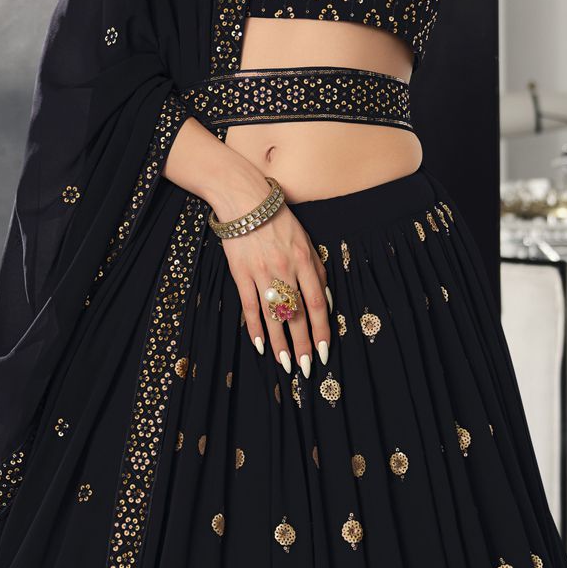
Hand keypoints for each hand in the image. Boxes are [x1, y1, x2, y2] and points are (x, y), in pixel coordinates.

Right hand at [218, 189, 330, 378]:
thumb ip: (317, 268)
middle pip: (296, 315)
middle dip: (303, 344)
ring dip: (280, 344)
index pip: (317, 303)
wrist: (245, 200)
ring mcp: (261, 273)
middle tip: (307, 367)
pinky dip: (255, 328)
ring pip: (273, 317)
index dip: (322, 330)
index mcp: (305, 260)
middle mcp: (285, 269)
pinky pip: (249, 307)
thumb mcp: (305, 238)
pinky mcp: (241, 274)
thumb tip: (325, 298)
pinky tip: (260, 346)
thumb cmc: (279, 219)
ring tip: (286, 364)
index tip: (325, 350)